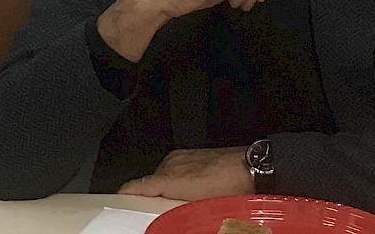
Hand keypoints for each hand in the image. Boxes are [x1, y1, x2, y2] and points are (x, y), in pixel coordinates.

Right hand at [119, 147, 252, 200]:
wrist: (254, 167)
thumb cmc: (233, 188)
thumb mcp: (202, 208)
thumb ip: (179, 212)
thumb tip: (170, 220)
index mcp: (170, 179)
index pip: (136, 187)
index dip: (124, 197)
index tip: (119, 205)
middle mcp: (171, 164)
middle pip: (148, 184)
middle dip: (150, 199)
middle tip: (158, 213)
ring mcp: (181, 157)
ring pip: (162, 177)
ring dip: (165, 190)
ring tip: (178, 204)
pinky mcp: (190, 154)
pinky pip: (174, 169)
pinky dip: (176, 181)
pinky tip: (191, 192)